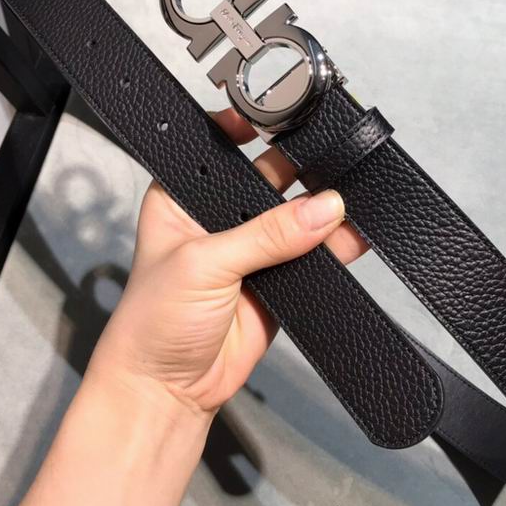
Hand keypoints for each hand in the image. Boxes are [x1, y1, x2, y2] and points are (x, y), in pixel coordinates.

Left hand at [86, 108, 368, 417]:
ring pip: (294, 216)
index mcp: (182, 196)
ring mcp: (250, 248)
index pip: (218, 147)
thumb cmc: (154, 322)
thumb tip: (321, 209)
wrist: (168, 390)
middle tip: (329, 160)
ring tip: (346, 198)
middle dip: (298, 168)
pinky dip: (334, 247)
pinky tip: (351, 237)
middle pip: (265, 178)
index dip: (248, 127)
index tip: (282, 114)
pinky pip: (311, 255)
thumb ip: (265, 235)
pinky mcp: (276, 280)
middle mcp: (217, 216)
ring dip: (319, 209)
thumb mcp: (204, 265)